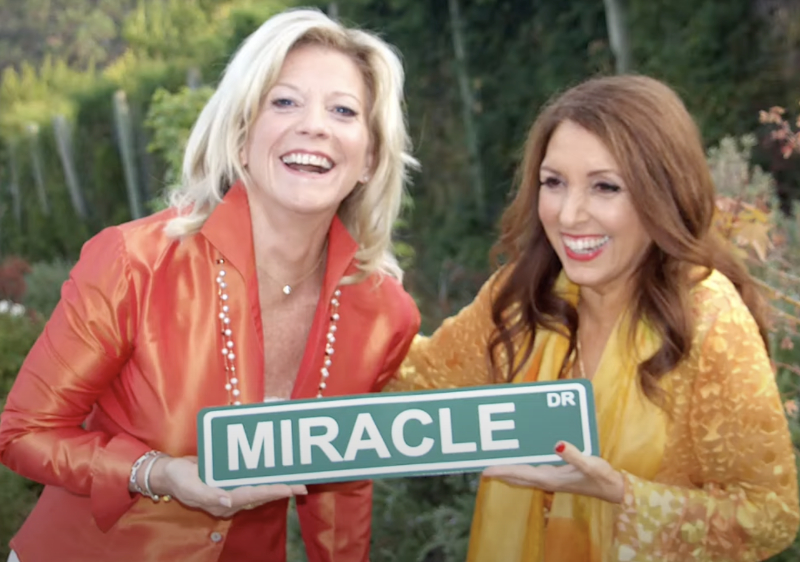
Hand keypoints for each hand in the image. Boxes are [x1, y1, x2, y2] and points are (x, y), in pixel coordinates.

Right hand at [150, 455, 306, 517]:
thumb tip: (229, 502)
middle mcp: (230, 499)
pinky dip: (265, 478)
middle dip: (282, 490)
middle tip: (303, 486)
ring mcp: (231, 491)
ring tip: (297, 481)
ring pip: (259, 490)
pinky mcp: (230, 482)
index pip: (251, 496)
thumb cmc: (178, 479)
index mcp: (221, 503)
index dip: (271, 492)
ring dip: (277, 485)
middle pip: (261, 495)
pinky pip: (251, 482)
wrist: (169, 472)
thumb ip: (208, 495)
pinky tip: (277, 472)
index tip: (289, 488)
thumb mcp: (188, 487)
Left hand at [482, 441, 624, 503]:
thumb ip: (574, 455)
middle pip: (517, 477)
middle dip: (500, 473)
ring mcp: (551, 478)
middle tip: (483, 468)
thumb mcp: (590, 464)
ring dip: (510, 470)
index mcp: (551, 479)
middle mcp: (547, 480)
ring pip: (524, 475)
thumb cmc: (602, 477)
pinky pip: (533, 470)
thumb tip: (558, 444)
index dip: (502, 472)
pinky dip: (523, 466)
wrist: (613, 488)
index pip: (520, 474)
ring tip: (495, 461)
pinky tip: (521, 457)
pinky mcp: (557, 475)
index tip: (485, 471)